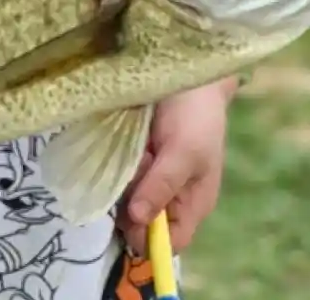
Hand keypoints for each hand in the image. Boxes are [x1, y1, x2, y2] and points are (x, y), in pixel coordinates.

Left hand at [118, 79, 233, 255]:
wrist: (184, 67)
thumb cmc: (195, 113)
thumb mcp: (185, 151)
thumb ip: (162, 186)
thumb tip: (137, 221)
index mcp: (192, 203)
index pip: (170, 242)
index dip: (148, 237)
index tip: (132, 211)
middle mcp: (168, 194)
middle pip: (140, 220)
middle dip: (133, 197)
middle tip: (140, 162)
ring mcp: (148, 174)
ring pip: (124, 195)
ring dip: (123, 175)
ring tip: (136, 145)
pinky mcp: (131, 154)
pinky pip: (115, 169)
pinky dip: (114, 158)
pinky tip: (125, 137)